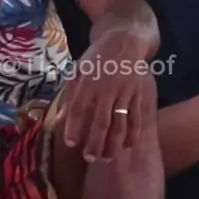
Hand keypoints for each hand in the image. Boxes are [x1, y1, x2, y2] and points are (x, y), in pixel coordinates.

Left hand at [62, 31, 156, 162]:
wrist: (126, 40)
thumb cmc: (97, 56)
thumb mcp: (79, 69)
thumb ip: (71, 94)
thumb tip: (60, 118)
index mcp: (89, 81)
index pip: (79, 109)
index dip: (73, 127)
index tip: (69, 143)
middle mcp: (107, 89)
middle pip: (101, 122)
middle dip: (95, 143)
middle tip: (89, 158)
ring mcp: (125, 93)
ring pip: (120, 124)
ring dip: (113, 143)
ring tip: (106, 158)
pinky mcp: (138, 94)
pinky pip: (136, 117)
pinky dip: (132, 134)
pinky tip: (127, 146)